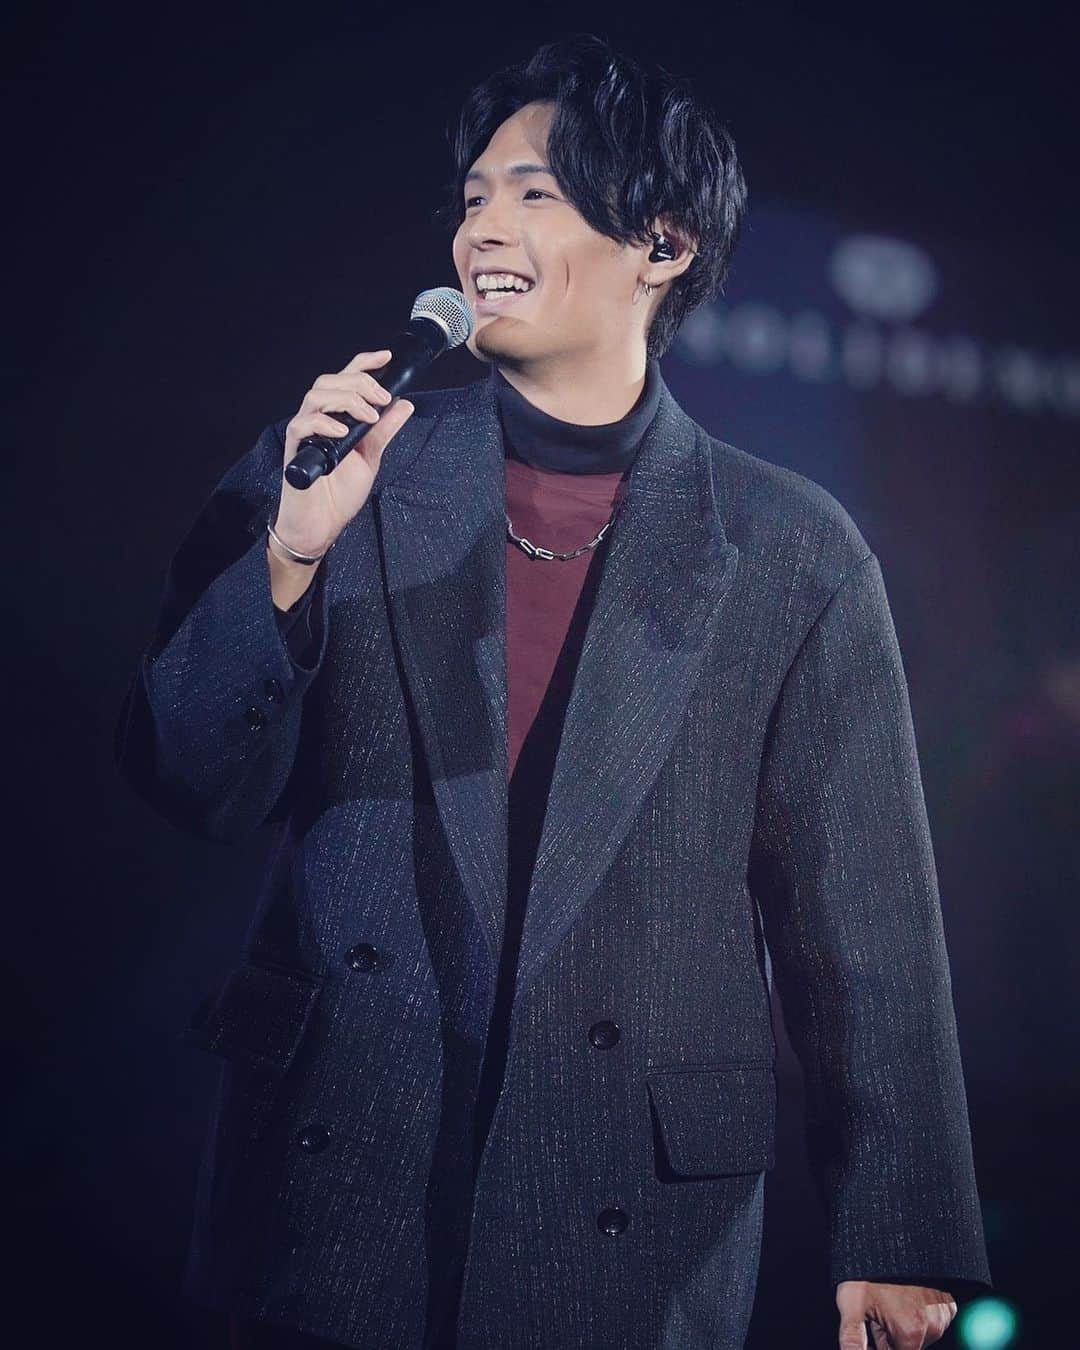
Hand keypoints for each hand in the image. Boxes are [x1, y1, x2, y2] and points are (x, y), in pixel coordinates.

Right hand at [272, 349, 415, 558]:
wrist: (321, 525)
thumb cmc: (339, 493)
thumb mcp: (370, 458)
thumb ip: (384, 431)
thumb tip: (405, 405)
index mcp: (336, 418)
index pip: (346, 380)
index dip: (364, 364)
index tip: (386, 357)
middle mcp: (319, 420)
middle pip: (330, 381)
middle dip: (359, 382)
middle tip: (381, 399)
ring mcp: (306, 434)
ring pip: (316, 396)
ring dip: (346, 400)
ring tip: (367, 416)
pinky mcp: (295, 450)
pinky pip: (302, 425)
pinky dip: (324, 424)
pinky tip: (343, 432)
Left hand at [837, 1281, 957, 1348]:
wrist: (891, 1234)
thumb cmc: (869, 1270)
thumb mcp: (851, 1304)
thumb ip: (852, 1340)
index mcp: (911, 1335)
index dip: (880, 1343)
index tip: (873, 1327)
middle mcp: (933, 1328)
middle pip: (908, 1346)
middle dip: (891, 1335)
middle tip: (879, 1309)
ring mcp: (943, 1314)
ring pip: (920, 1333)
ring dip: (905, 1324)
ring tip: (891, 1298)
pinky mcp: (948, 1302)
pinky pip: (934, 1318)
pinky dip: (920, 1312)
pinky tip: (906, 1295)